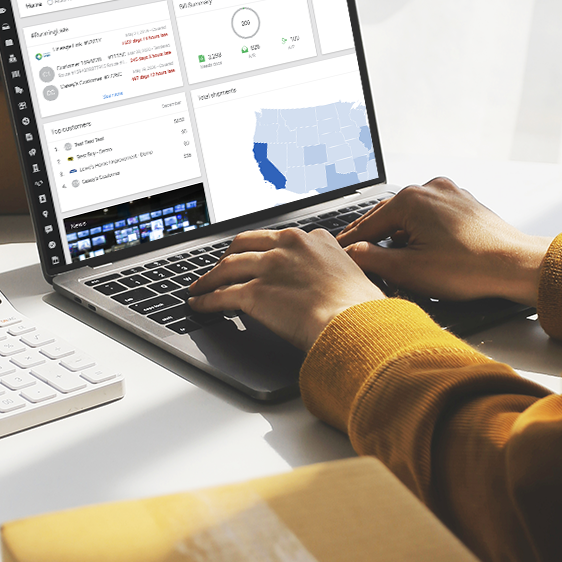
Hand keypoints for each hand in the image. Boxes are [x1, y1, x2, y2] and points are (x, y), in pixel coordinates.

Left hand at [187, 226, 385, 350]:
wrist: (355, 322)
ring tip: (200, 287)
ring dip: (210, 277)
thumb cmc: (361, 309)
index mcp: (314, 240)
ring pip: (228, 267)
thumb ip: (336, 274)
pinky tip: (199, 305)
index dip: (263, 249)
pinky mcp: (255, 292)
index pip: (278, 239)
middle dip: (229, 255)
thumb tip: (335, 288)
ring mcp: (269, 268)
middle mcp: (288, 247)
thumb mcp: (354, 277)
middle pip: (245, 244)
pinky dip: (207, 300)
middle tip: (221, 266)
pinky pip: (222, 295)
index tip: (257, 256)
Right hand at [336, 177, 548, 304]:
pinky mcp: (464, 204)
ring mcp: (449, 193)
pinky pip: (431, 216)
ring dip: (396, 234)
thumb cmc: (468, 268)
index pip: (367, 224)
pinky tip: (416, 248)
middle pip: (388, 217)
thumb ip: (373, 260)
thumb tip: (351, 253)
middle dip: (371, 236)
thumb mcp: (409, 270)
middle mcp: (429, 188)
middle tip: (351, 253)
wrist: (515, 265)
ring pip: (410, 216)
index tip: (335, 254)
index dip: (349, 243)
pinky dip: (418, 231)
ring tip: (383, 255)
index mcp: (410, 200)